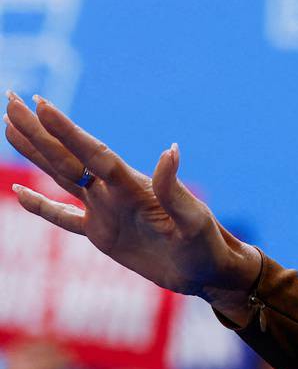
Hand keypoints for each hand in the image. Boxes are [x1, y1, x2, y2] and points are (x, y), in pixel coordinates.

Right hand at [4, 91, 259, 312]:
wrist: (206, 270)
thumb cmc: (205, 245)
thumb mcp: (192, 220)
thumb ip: (174, 189)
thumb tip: (171, 149)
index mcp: (132, 186)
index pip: (91, 153)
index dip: (65, 130)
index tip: (41, 103)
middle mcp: (113, 192)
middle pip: (67, 155)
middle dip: (38, 129)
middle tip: (11, 97)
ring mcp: (105, 210)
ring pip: (60, 175)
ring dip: (36, 151)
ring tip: (10, 126)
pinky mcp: (102, 234)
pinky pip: (63, 217)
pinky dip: (40, 206)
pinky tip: (21, 192)